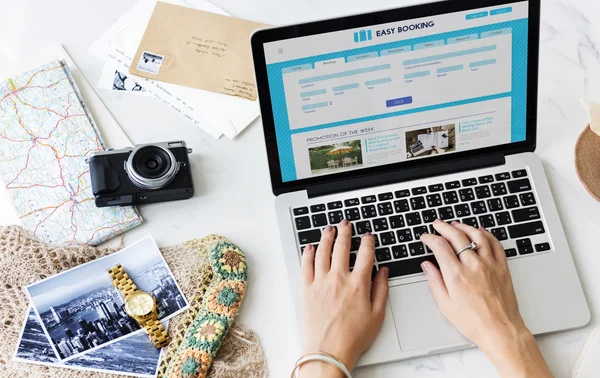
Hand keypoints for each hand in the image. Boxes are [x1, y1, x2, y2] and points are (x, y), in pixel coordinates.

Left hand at [298, 220, 388, 376]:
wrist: (328, 351)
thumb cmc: (353, 338)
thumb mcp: (377, 315)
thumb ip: (381, 289)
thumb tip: (383, 272)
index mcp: (358, 284)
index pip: (365, 254)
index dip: (368, 242)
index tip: (368, 236)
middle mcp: (338, 279)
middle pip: (342, 247)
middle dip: (345, 232)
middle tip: (346, 224)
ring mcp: (320, 282)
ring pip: (322, 252)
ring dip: (326, 237)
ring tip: (329, 229)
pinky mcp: (307, 289)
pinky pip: (306, 265)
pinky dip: (308, 254)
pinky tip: (310, 247)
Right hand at [420, 219, 551, 377]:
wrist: (500, 331)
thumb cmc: (474, 322)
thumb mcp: (445, 305)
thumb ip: (434, 281)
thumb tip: (427, 266)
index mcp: (456, 275)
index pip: (440, 246)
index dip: (430, 237)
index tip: (426, 237)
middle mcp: (473, 266)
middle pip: (457, 236)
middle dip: (444, 227)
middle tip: (437, 225)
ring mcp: (489, 265)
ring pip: (476, 235)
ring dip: (464, 226)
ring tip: (456, 224)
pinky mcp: (502, 268)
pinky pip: (495, 244)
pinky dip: (486, 234)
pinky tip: (480, 231)